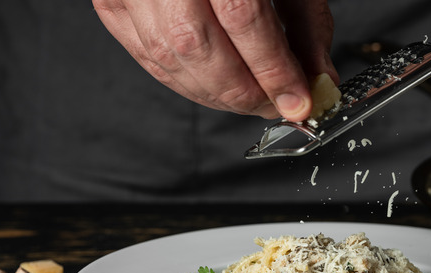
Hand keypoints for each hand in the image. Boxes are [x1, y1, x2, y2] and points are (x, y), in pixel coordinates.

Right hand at [92, 0, 335, 121]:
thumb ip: (305, 22)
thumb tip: (318, 78)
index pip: (242, 19)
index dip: (273, 71)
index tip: (298, 101)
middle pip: (199, 48)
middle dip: (244, 93)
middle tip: (276, 105)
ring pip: (170, 61)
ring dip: (217, 95)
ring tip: (251, 100)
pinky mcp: (113, 4)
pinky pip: (149, 59)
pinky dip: (187, 84)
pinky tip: (216, 89)